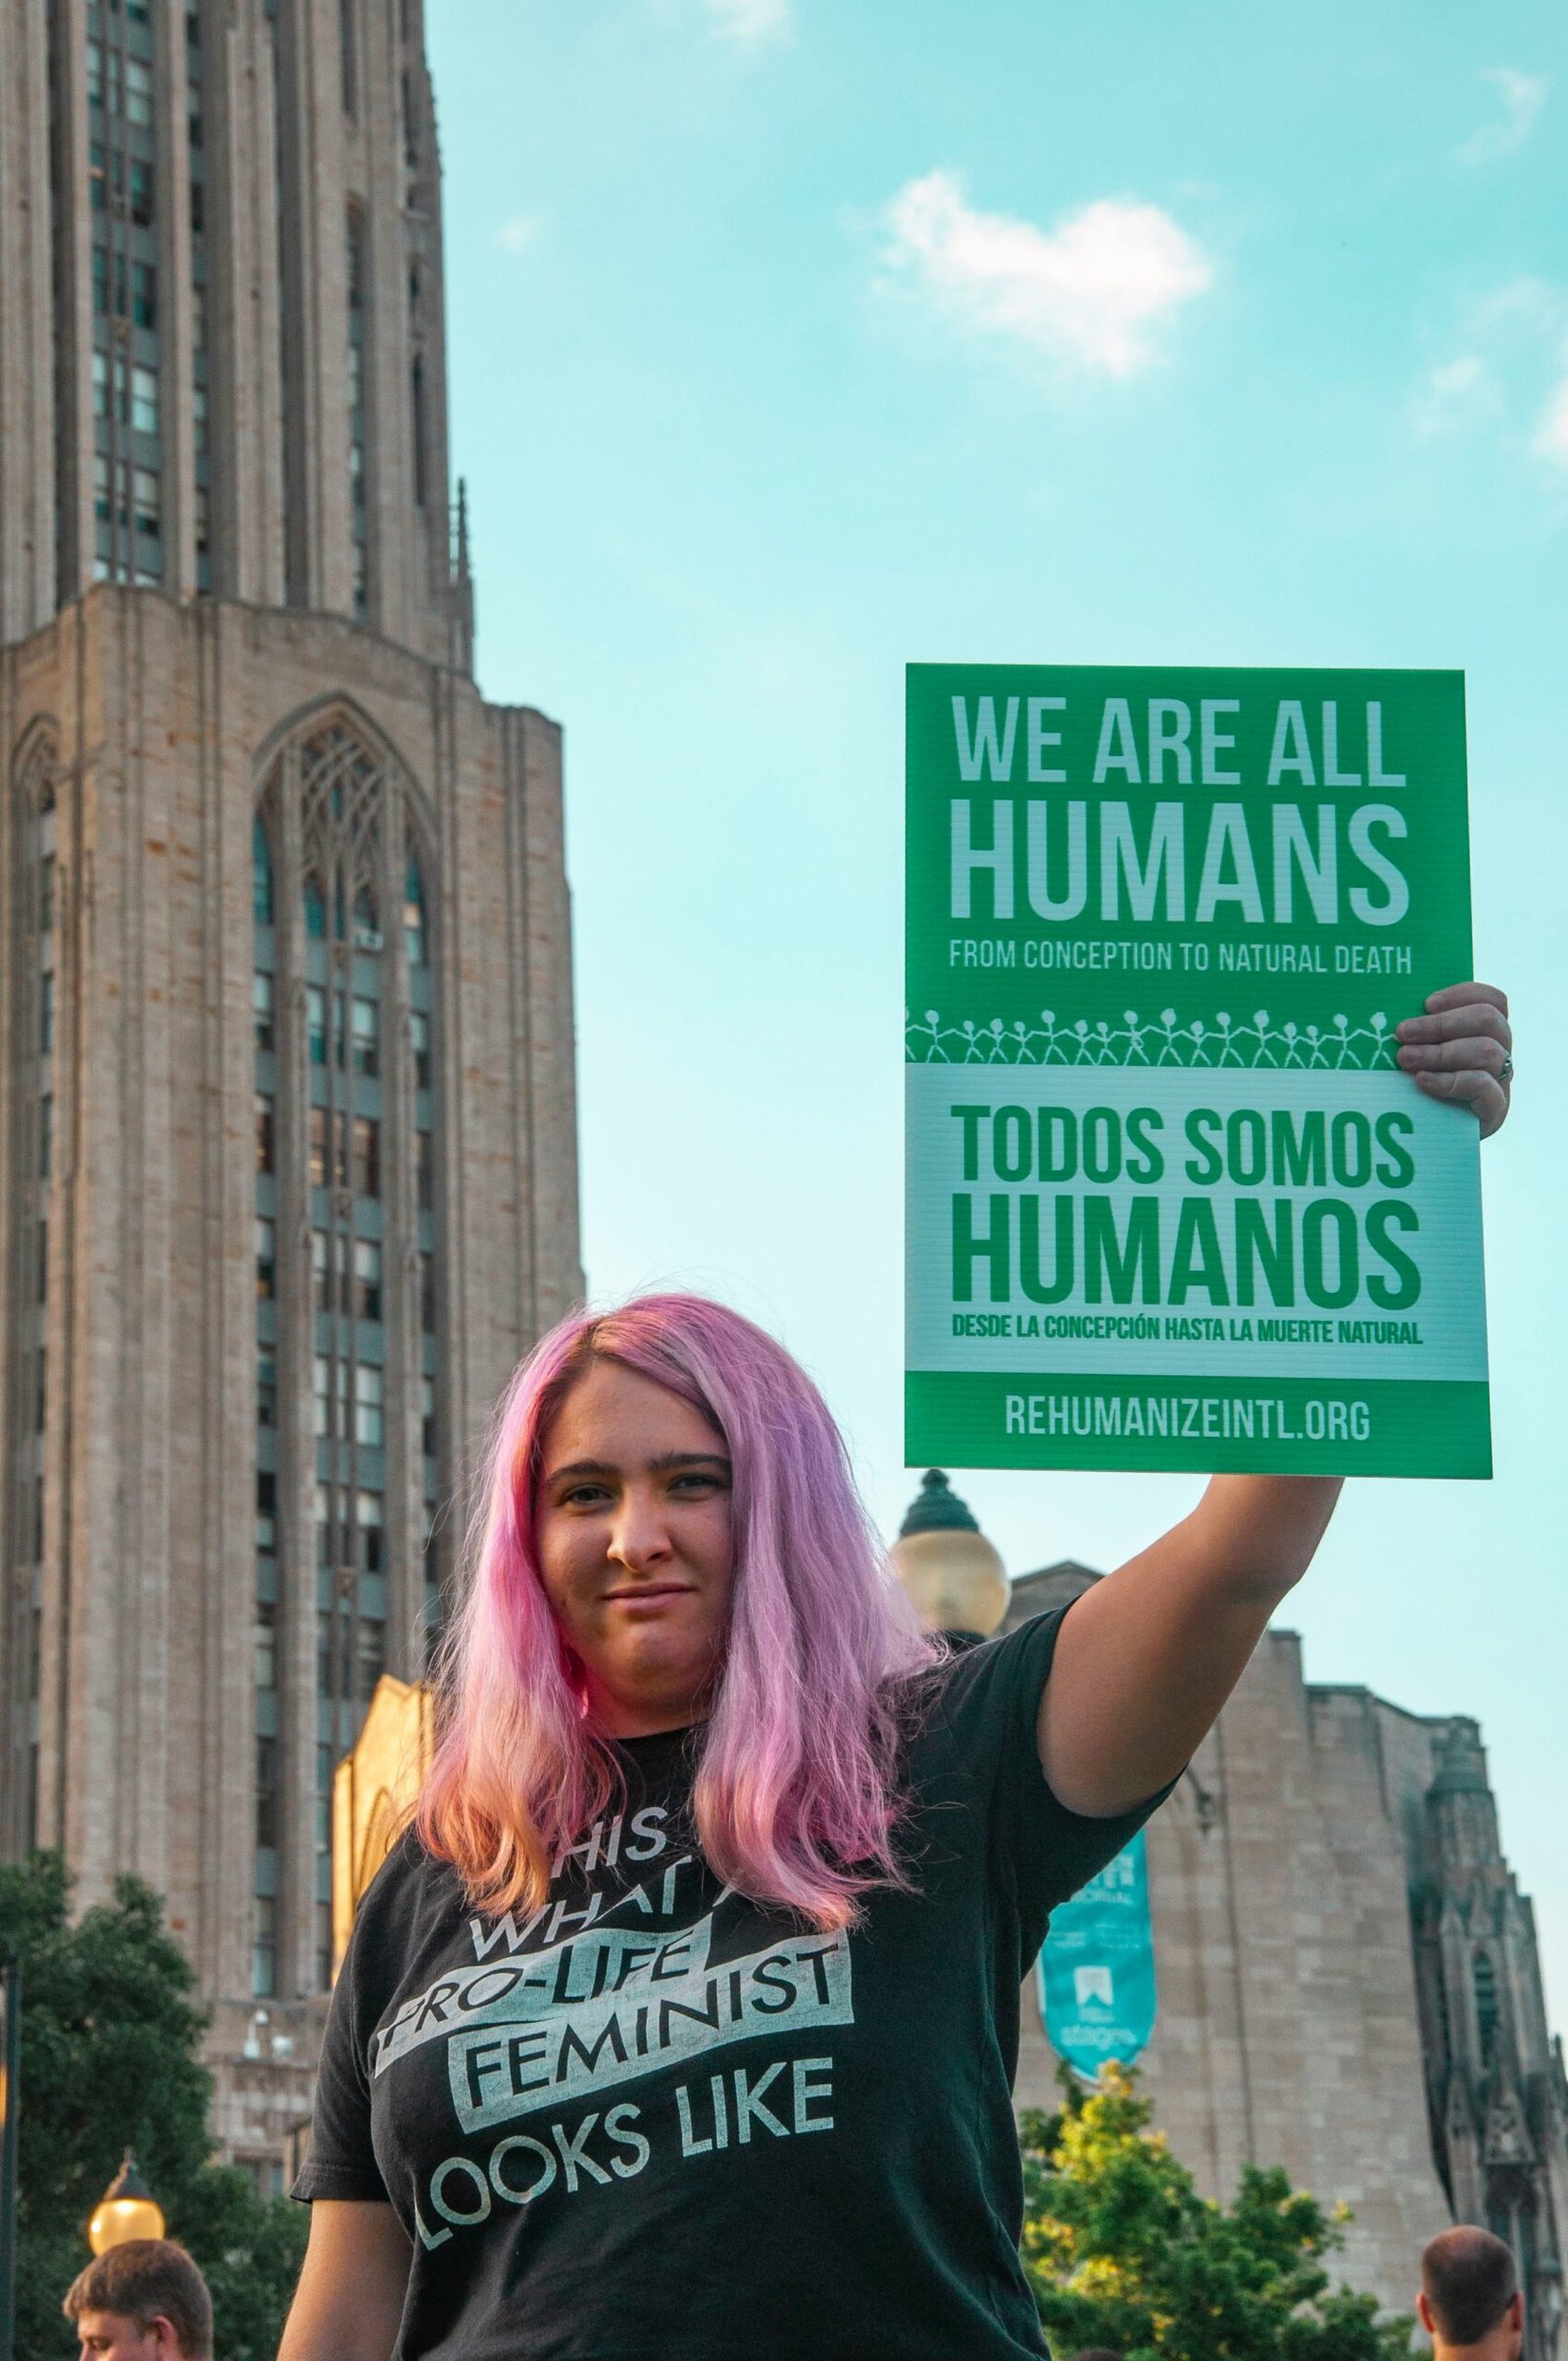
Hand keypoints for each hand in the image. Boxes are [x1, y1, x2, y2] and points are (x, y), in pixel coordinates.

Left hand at [1394, 982, 1511, 1139]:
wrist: (1431, 1136)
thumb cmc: (1421, 1087)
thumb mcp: (1422, 1053)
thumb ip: (1420, 1032)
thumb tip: (1392, 1011)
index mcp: (1486, 1031)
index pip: (1492, 1000)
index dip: (1462, 995)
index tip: (1426, 1003)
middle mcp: (1500, 1050)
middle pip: (1488, 1020)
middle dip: (1441, 1023)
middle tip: (1402, 1032)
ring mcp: (1501, 1079)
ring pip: (1486, 1051)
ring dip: (1440, 1052)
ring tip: (1404, 1059)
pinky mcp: (1495, 1108)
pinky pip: (1483, 1086)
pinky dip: (1449, 1081)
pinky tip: (1421, 1081)